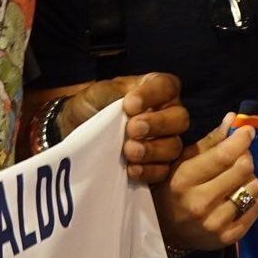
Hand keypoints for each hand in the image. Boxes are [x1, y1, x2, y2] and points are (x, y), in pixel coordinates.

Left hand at [60, 73, 188, 183]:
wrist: (77, 127)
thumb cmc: (94, 104)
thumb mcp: (103, 90)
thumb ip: (120, 91)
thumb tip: (133, 106)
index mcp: (157, 89)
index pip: (167, 86)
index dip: (152, 96)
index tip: (129, 105)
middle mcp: (167, 113)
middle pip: (180, 119)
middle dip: (157, 125)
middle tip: (132, 130)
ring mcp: (165, 140)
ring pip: (174, 146)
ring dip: (152, 150)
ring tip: (129, 151)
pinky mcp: (158, 165)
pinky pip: (164, 171)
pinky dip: (149, 170)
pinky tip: (131, 169)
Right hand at [151, 117, 257, 250]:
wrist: (165, 231)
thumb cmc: (173, 188)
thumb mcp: (182, 162)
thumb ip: (209, 142)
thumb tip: (232, 119)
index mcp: (185, 179)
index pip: (223, 155)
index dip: (240, 140)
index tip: (248, 131)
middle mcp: (200, 202)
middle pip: (242, 170)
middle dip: (245, 158)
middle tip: (240, 158)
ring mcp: (215, 223)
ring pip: (253, 189)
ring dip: (249, 180)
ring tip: (237, 181)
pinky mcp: (227, 237)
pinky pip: (255, 209)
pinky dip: (252, 200)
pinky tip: (239, 197)